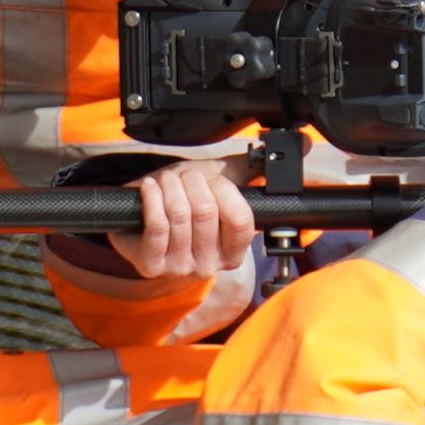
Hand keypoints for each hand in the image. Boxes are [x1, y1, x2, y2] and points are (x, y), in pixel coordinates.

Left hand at [117, 158, 258, 279]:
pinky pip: (157, 225)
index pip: (240, 219)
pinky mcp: (152, 265)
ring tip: (167, 180)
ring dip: (170, 186)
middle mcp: (209, 265)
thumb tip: (278, 156)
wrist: (146, 230)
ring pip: (179, 214)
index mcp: (233, 253)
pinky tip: (151, 188)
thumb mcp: (220, 191)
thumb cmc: (186, 207)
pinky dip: (153, 198)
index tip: (212, 179)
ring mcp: (180, 268)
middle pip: (206, 211)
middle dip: (193, 181)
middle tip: (185, 176)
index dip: (225, 190)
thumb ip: (249, 175)